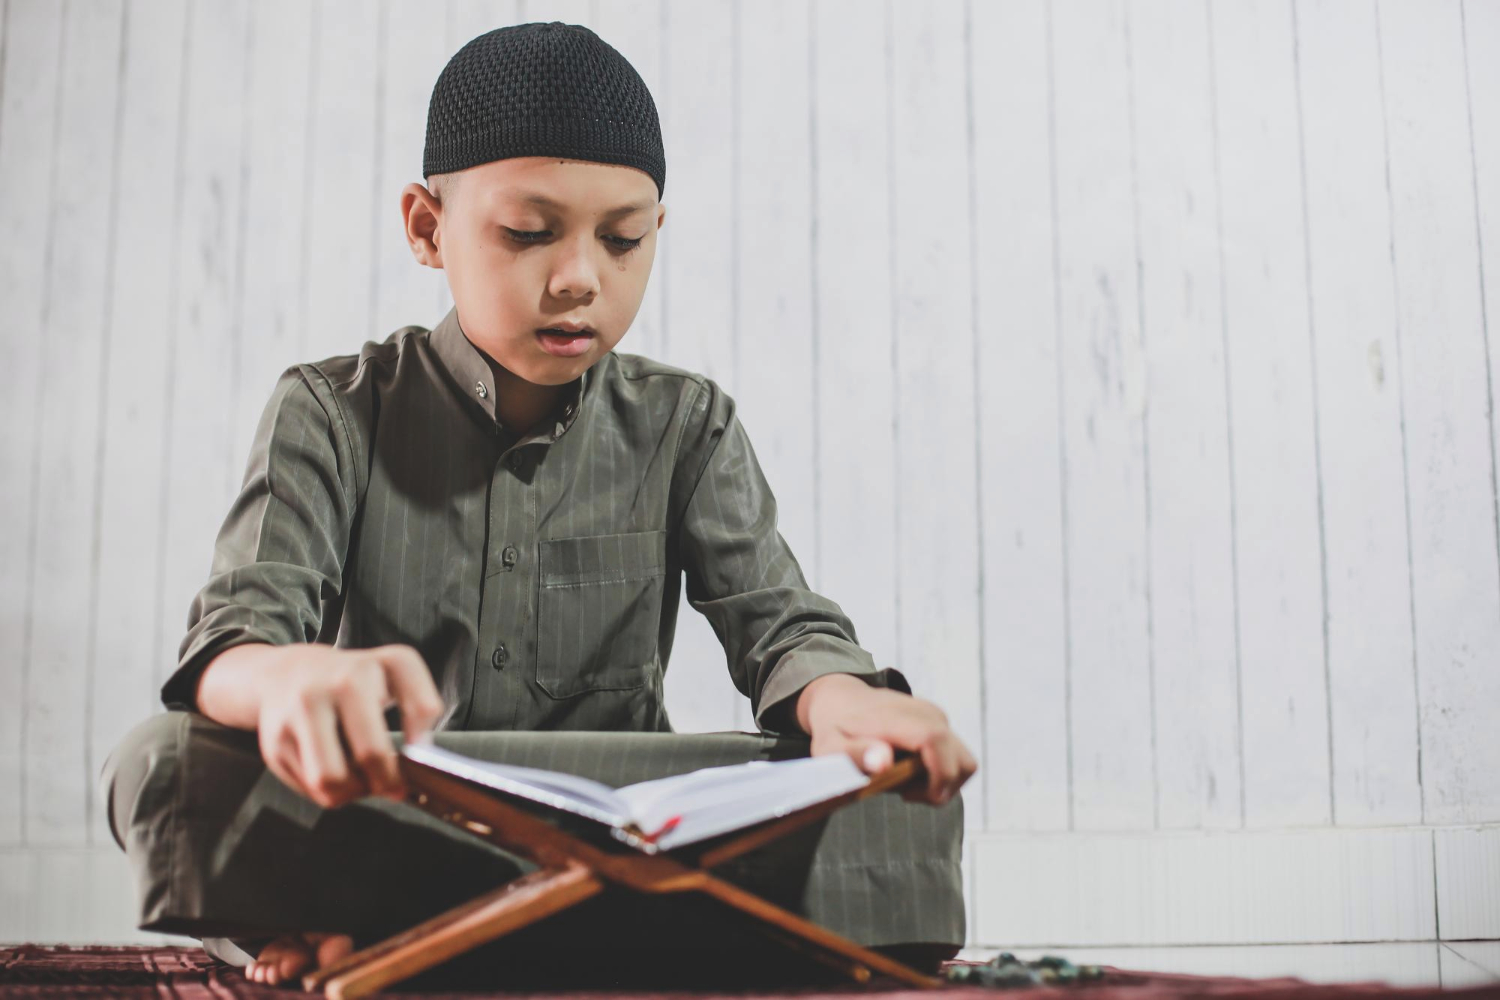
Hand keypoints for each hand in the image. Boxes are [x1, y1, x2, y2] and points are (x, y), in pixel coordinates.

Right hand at [253, 643, 444, 808]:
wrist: (283, 674)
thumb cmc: (349, 681)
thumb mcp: (391, 674)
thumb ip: (418, 706)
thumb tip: (419, 760)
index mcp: (376, 666)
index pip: (420, 707)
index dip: (423, 743)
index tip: (420, 757)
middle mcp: (337, 682)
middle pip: (371, 753)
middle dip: (387, 781)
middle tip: (392, 786)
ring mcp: (301, 711)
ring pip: (332, 779)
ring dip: (352, 792)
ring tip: (360, 780)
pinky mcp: (276, 741)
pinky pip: (310, 787)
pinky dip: (327, 790)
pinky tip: (333, 770)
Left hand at [796, 673, 977, 805]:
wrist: (842, 699)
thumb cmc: (835, 727)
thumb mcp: (830, 747)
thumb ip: (855, 754)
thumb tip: (884, 761)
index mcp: (899, 718)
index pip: (936, 741)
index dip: (938, 776)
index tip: (909, 795)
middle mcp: (927, 714)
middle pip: (961, 763)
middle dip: (938, 789)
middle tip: (902, 791)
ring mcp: (938, 717)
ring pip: (964, 764)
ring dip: (942, 783)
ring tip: (906, 783)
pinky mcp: (941, 723)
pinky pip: (956, 759)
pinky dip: (940, 774)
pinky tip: (910, 772)